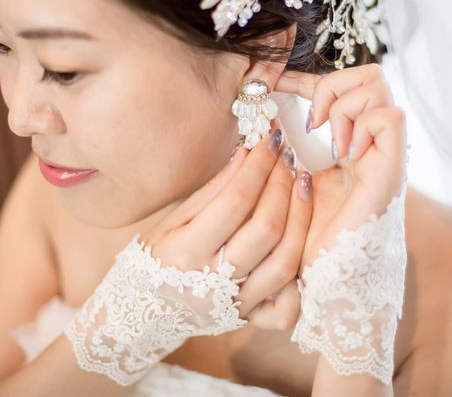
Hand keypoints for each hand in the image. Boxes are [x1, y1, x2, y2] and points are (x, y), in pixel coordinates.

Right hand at [139, 119, 311, 328]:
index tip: (272, 140)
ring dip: (301, 217)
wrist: (140, 314)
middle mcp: (213, 282)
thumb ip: (213, 189)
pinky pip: (287, 305)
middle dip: (283, 184)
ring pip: (285, 261)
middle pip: (267, 229)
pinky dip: (299, 276)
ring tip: (302, 185)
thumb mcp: (173, 219)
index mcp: (186, 252)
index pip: (236, 201)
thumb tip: (247, 154)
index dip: (259, 165)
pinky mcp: (249, 320)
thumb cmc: (154, 258)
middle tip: (288, 159)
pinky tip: (300, 240)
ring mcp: (235, 305)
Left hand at [274, 63, 407, 271]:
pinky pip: (389, 117)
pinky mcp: (391, 169)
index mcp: (349, 142)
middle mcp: (371, 142)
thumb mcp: (294, 179)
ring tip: (330, 145)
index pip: (340, 86)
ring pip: (378, 85)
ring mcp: (384, 152)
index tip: (274, 84)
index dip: (306, 78)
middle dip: (332, 86)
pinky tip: (345, 154)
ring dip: (343, 107)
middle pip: (370, 74)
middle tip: (313, 122)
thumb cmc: (308, 234)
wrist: (328, 277)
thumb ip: (292, 148)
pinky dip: (362, 126)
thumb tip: (272, 120)